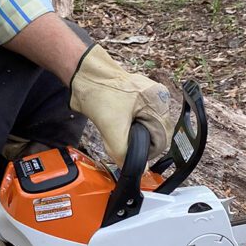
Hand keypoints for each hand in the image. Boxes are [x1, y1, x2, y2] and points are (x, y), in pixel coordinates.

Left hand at [69, 45, 179, 164]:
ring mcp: (148, 96)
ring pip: (145, 126)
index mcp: (159, 103)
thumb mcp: (112, 130)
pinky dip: (126, 124)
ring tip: (114, 128)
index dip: (146, 150)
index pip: (162, 138)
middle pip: (154, 133)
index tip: (129, 152)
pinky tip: (114, 121)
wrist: (83, 74)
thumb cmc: (99, 93)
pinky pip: (138, 118)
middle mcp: (158, 98)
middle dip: (136, 140)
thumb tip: (138, 170)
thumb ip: (124, 153)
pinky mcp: (138, 96)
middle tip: (117, 138)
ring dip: (130, 133)